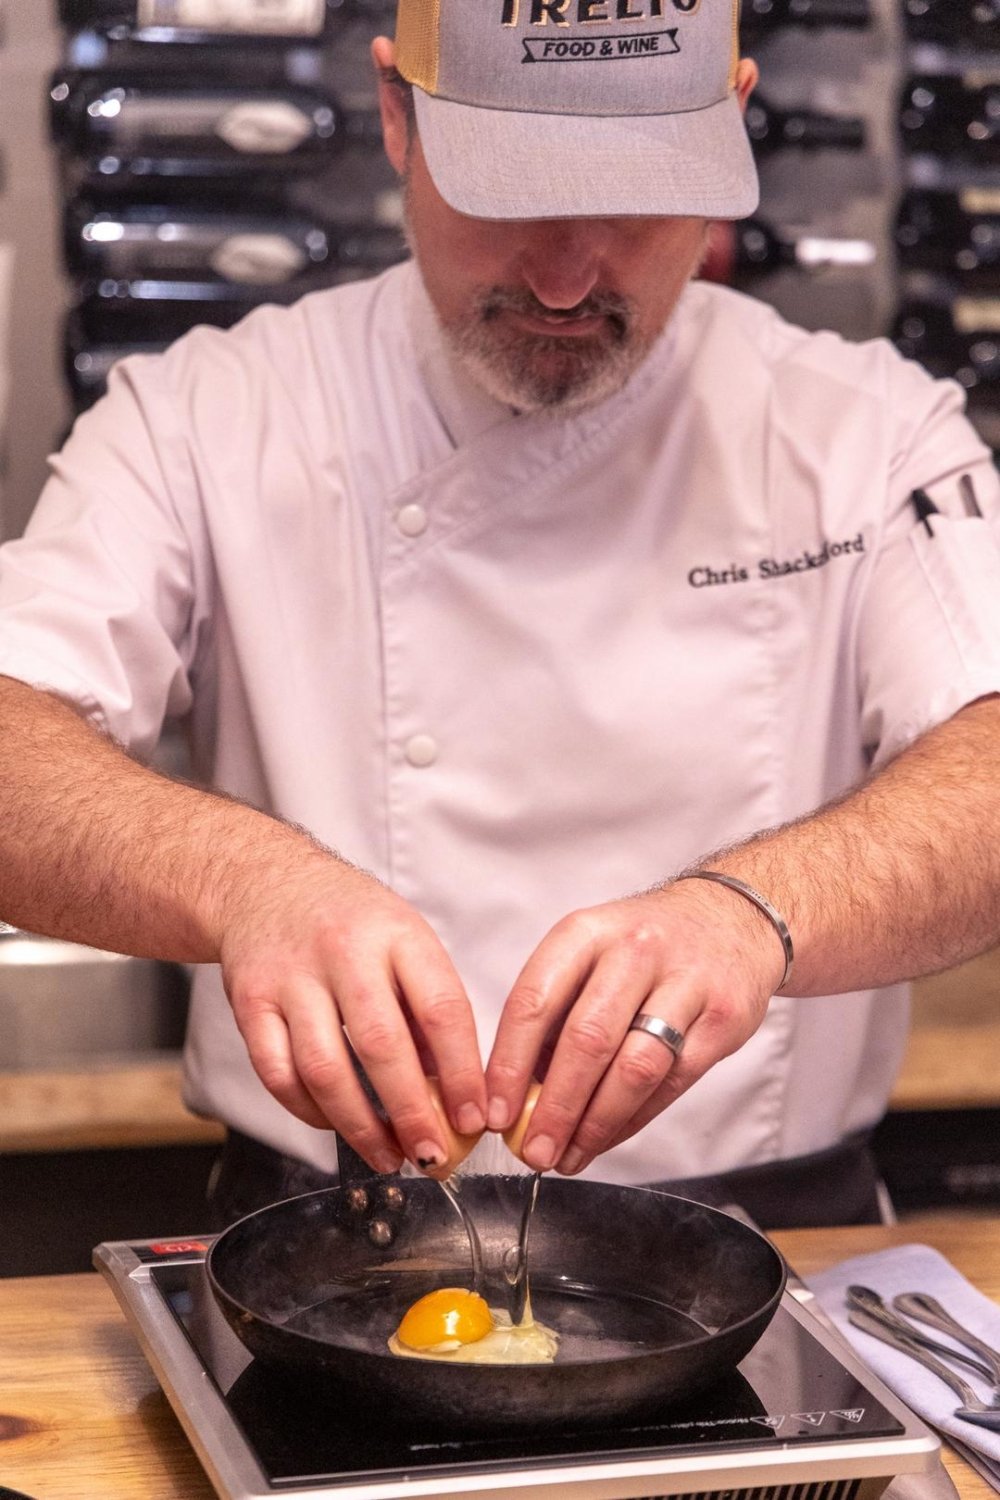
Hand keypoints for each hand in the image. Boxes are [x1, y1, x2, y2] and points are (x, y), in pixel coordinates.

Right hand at [218, 844, 485, 1174]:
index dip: (461, 1072)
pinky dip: (309, 1111)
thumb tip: (454, 1091)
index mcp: (397, 932)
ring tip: (388, 1156)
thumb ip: (427, 1006)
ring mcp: (291, 976)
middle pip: (381, 1045)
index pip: (440, 1008)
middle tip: (432, 1156)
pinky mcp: (249, 1001)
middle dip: (411, 1112)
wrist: (264, 882)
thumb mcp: (403, 939)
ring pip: (324, 1070)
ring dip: (359, 1127)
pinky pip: (278, 1074)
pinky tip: (335, 1125)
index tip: (474, 1119)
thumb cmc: (349, 921)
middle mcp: (343, 950)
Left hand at [485, 878, 786, 1174]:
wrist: (731, 918)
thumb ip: (553, 1016)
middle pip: (587, 1039)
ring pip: (635, 1067)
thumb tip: (516, 1096)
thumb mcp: (590, 954)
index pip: (535, 1000)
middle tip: (533, 1152)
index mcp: (587, 931)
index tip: (495, 1113)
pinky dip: (633, 1120)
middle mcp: (635, 949)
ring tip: (569, 1156)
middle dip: (555, 1107)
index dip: (509, 1064)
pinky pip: (672, 1082)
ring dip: (596, 1124)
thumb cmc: (643, 948)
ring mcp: (686, 981)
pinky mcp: (723, 1017)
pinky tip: (608, 1138)